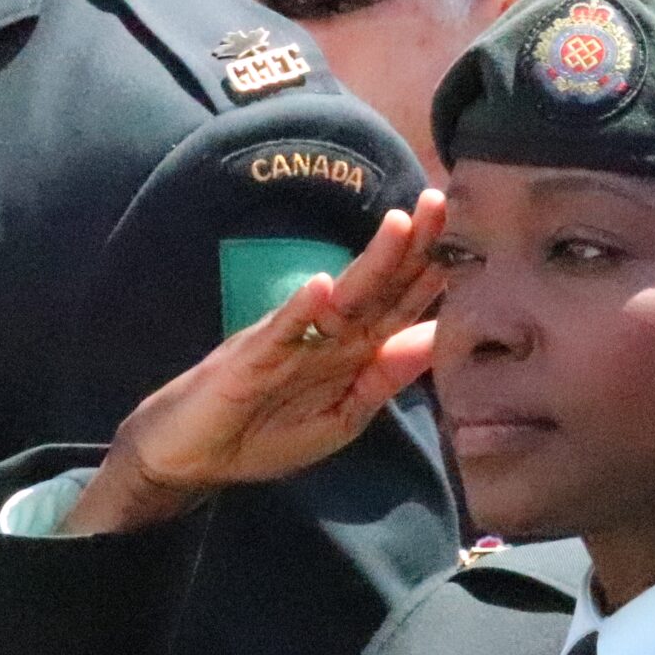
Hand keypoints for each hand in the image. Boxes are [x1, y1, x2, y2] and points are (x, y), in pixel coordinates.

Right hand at [65, 191, 447, 536]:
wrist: (189, 454)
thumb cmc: (264, 433)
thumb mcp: (340, 417)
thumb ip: (385, 379)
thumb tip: (437, 337)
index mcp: (348, 350)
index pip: (398, 306)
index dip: (430, 275)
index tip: (465, 238)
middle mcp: (323, 334)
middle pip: (376, 286)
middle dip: (410, 246)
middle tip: (440, 200)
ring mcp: (287, 339)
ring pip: (338, 297)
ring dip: (370, 262)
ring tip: (400, 224)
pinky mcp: (250, 358)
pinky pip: (279, 332)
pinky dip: (299, 311)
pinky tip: (321, 287)